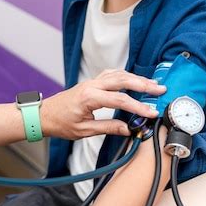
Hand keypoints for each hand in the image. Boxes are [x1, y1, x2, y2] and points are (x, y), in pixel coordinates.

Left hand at [41, 69, 165, 139]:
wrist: (44, 115)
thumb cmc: (61, 123)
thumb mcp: (84, 131)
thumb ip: (108, 128)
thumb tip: (128, 129)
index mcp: (89, 97)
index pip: (120, 100)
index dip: (138, 107)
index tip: (151, 112)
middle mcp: (92, 85)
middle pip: (123, 80)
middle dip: (143, 84)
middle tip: (160, 89)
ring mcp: (92, 81)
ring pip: (119, 74)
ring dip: (137, 78)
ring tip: (153, 84)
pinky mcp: (92, 82)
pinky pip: (112, 74)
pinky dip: (126, 76)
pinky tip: (135, 80)